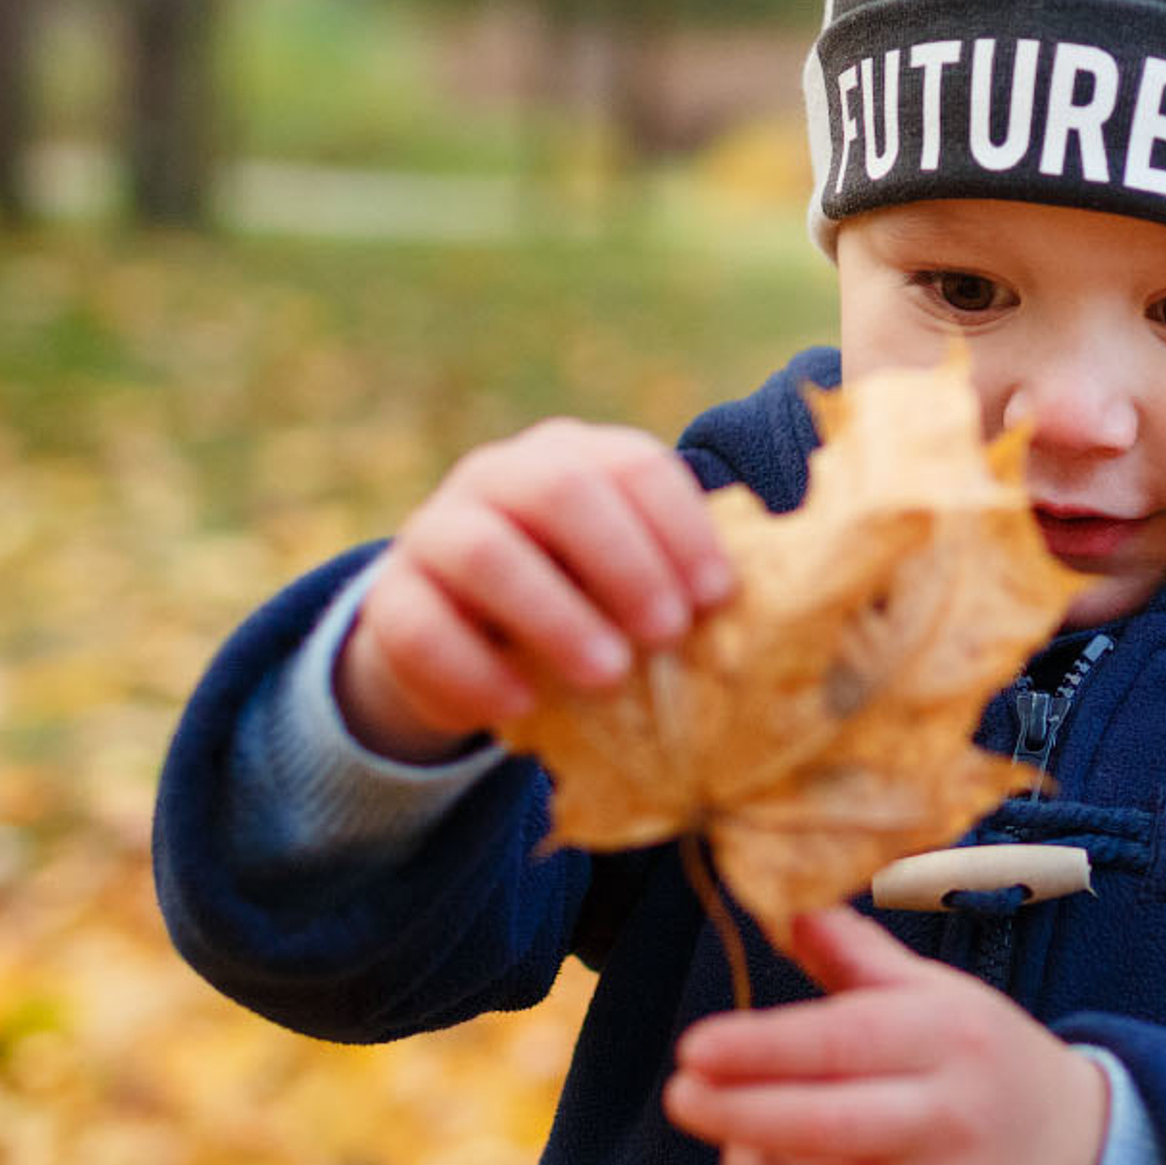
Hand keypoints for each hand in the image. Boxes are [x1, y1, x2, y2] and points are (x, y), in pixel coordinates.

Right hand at [336, 419, 733, 762]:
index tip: (717, 597)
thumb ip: (678, 581)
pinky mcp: (388, 598)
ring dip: (555, 616)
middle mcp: (501, 476)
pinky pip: (420, 627)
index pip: (635, 466)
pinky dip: (474, 670)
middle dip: (624, 563)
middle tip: (668, 633)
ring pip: (485, 553)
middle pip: (561, 492)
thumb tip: (776, 618)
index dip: (681, 527)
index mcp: (574, 457)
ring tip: (608, 676)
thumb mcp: (625, 580)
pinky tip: (522, 707)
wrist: (457, 634)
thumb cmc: (576, 600)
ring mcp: (435, 530)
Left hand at [663, 907, 1111, 1164]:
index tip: (693, 1049)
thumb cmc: (977, 1056)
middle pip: (819, 1129)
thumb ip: (854, 953)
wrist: (1077, 1151)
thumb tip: (784, 903)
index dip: (758, 1048)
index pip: (840, 1042)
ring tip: (740, 1149)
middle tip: (682, 1098)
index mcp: (948, 1036)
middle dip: (732, 1114)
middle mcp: (952, 1118)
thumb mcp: (933, 991)